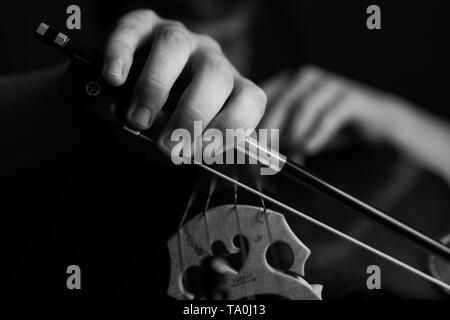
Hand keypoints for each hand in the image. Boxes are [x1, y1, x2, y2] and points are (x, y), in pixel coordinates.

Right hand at [102, 9, 265, 154]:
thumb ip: (180, 146)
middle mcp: (210, 60)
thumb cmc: (160, 126)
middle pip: (215, 75)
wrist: (126, 104)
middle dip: (192, 114)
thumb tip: (172, 148)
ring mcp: (180, 39)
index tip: (200, 152)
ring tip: (138, 119)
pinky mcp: (143, 26)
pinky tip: (114, 78)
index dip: (230, 127)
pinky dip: (122, 54)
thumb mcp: (176, 143)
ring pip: (175, 45)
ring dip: (156, 86)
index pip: (250, 100)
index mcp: (229, 89)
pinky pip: (134, 29)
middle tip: (167, 144)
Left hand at [259, 65, 407, 158]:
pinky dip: (317, 133)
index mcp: (287, 84)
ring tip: (288, 156)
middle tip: (260, 158)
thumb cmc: (332, 129)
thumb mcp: (298, 133)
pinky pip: (331, 115)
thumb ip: (275, 141)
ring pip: (302, 106)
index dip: (250, 125)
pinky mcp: (352, 98)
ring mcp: (329, 85)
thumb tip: (249, 162)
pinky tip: (309, 150)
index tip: (243, 150)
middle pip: (277, 102)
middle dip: (267, 133)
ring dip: (292, 134)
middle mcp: (306, 79)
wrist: (379, 124)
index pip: (259, 101)